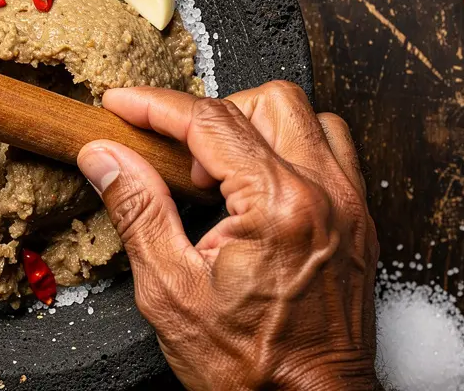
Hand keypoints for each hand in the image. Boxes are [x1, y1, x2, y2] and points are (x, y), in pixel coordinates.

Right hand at [77, 82, 378, 389]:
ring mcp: (349, 204)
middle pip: (265, 101)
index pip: (208, 121)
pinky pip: (331, 148)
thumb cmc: (250, 366)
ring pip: (304, 115)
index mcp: (277, 207)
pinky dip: (290, 148)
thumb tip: (105, 158)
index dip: (154, 105)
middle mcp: (323, 194)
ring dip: (255, 125)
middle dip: (209, 115)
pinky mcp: (358, 219)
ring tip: (222, 173)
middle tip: (179, 160)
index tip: (122, 105)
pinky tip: (259, 184)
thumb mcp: (171, 290)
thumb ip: (137, 210)